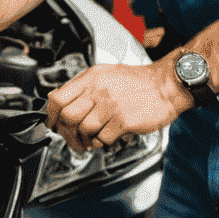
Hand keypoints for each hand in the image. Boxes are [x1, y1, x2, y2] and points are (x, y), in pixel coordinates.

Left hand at [46, 60, 190, 151]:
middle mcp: (98, 91)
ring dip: (83, 140)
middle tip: (70, 138)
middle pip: (68, 117)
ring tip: (88, 141)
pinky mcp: (124, 120)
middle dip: (66, 132)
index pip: (58, 99)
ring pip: (84, 129)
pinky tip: (104, 140)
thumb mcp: (104, 74)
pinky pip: (103, 138)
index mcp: (91, 78)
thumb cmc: (138, 81)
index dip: (51, 116)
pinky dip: (100, 143)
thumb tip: (54, 97)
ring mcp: (111, 106)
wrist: (168, 84)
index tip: (52, 124)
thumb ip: (79, 85)